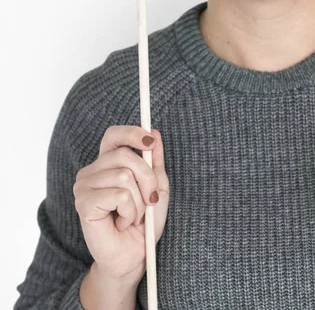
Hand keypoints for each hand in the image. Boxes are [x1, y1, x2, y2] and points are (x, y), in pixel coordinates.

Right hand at [73, 126, 169, 281]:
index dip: (132, 133)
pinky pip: (119, 194)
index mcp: (107, 163)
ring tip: (133, 216)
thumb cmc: (143, 223)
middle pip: (125, 154)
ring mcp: (84, 186)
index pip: (114, 135)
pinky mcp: (84, 202)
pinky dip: (130, 211)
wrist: (133, 256)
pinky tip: (122, 222)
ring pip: (124, 175)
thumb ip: (154, 161)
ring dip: (139, 200)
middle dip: (147, 178)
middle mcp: (91, 171)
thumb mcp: (156, 187)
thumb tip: (155, 133)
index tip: (151, 141)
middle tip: (149, 200)